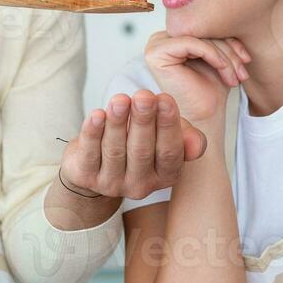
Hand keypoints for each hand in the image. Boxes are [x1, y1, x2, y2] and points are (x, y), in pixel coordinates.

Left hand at [58, 90, 206, 200]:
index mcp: (165, 176)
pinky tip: (97, 115)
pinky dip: (93, 133)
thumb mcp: (166, 137)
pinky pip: (90, 153)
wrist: (99, 164)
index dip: (168, 126)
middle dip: (143, 121)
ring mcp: (112, 184)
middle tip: (143, 96)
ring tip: (119, 100)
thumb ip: (184, 136)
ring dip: (117, 123)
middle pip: (142, 152)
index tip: (165, 99)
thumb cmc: (140, 142)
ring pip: (115, 151)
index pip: (169, 153)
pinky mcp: (86, 177)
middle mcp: (140, 185)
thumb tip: (196, 144)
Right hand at [143, 31, 249, 125]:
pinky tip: (226, 73)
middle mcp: (160, 38)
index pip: (205, 26)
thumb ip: (219, 31)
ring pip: (200, 36)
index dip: (229, 39)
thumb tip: (231, 8)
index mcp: (173, 36)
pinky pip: (192, 43)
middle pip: (202, 29)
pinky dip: (215, 56)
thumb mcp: (221, 53)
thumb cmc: (213, 89)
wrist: (207, 117)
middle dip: (229, 49)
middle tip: (243, 71)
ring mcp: (155, 45)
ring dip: (225, 56)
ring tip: (237, 76)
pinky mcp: (156, 54)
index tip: (247, 58)